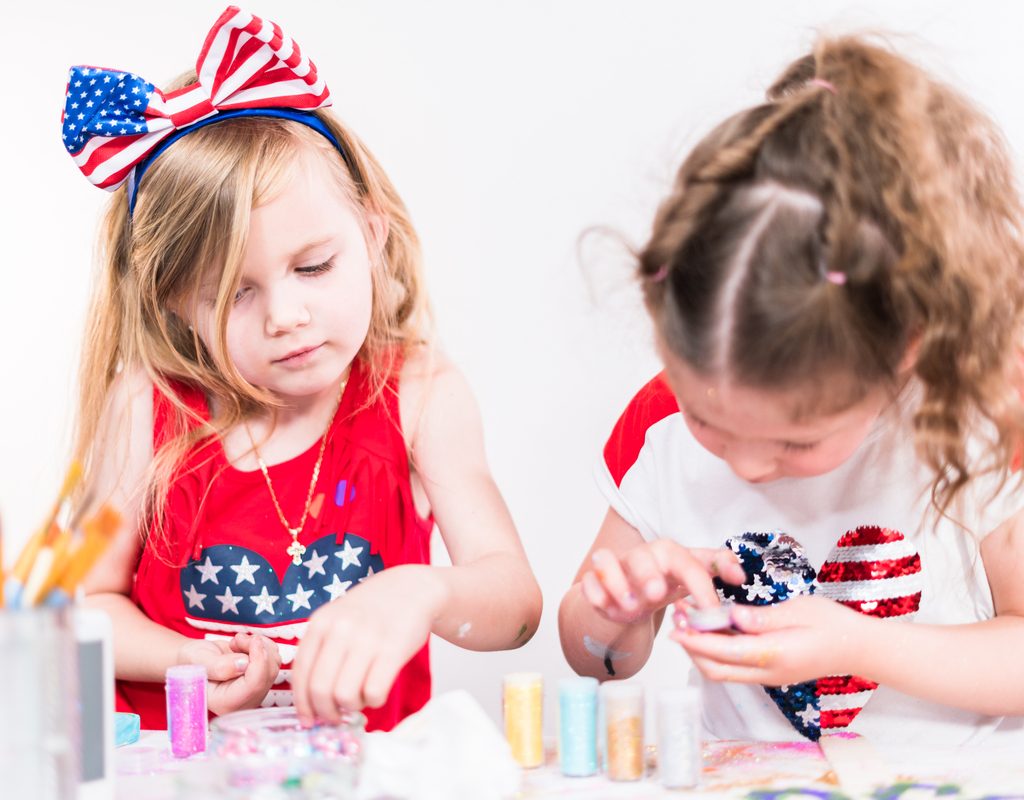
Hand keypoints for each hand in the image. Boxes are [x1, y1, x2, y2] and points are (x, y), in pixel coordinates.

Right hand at [177, 633, 281, 715]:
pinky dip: (263, 646)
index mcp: (225, 703)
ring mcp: (254, 690)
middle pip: (267, 674)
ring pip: (273, 664)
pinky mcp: (261, 678)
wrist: (194, 660)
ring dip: (259, 646)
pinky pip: (274, 658)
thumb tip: (243, 665)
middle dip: (257, 649)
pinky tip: (245, 645)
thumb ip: (219, 666)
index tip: (253, 641)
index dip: (258, 661)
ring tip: (236, 642)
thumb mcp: (199, 661)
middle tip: (237, 639)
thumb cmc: (192, 662)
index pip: (253, 685)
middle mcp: (244, 700)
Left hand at [290, 565, 445, 725]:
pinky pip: (374, 692)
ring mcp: (367, 638)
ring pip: (345, 696)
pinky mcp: (393, 649)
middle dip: (326, 713)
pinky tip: (378, 691)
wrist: (412, 589)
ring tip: (361, 698)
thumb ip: (322, 650)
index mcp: (321, 622)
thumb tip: (311, 700)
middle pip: (320, 690)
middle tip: (336, 717)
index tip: (308, 719)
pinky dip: (374, 701)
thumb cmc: (372, 611)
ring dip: (352, 707)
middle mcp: (340, 629)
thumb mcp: (338, 619)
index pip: (300, 673)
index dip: (302, 703)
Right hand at [581, 540, 744, 624]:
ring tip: (630, 605)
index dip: (701, 586)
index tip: (712, 612)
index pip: (688, 564)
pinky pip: (588, 582)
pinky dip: (595, 593)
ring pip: (607, 562)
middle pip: (642, 556)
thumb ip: (716, 568)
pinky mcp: (593, 581)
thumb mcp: (692, 574)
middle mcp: (641, 556)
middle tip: (655, 593)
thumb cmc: (665, 581)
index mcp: (669, 554)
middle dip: (648, 574)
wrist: (630, 593)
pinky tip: (606, 606)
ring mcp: (614, 567)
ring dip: (618, 584)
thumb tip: (740, 573)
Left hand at [671, 595, 870, 684]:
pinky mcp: (770, 672)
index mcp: (774, 655)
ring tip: (688, 622)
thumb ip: (761, 617)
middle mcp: (767, 672)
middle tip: (677, 621)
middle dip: (692, 649)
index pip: (724, 651)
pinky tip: (710, 629)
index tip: (676, 626)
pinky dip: (717, 651)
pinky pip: (735, 666)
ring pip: (723, 671)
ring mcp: (768, 676)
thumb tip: (730, 615)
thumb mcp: (798, 610)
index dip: (696, 640)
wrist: (859, 648)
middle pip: (716, 669)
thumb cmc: (833, 624)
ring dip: (702, 650)